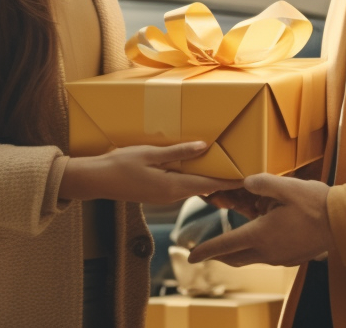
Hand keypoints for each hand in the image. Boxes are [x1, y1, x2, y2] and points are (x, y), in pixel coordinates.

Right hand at [59, 141, 243, 204]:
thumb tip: (203, 147)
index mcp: (172, 186)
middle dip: (223, 179)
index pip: (209, 183)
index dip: (230, 180)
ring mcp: (165, 197)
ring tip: (225, 166)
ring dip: (209, 178)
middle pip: (204, 186)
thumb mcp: (150, 154)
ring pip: (193, 187)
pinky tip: (198, 167)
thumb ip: (178, 152)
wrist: (97, 180)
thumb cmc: (120, 164)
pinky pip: (182, 186)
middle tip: (242, 168)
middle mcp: (172, 195)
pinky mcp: (158, 194)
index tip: (248, 177)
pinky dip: (194, 178)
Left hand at [188, 174, 332, 267]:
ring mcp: (280, 258)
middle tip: (208, 251)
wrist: (342, 223)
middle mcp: (267, 251)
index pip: (224, 246)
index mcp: (261, 235)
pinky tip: (263, 237)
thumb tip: (245, 181)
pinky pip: (267, 256)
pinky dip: (257, 249)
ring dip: (239, 251)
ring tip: (234, 240)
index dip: (205, 250)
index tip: (190, 256)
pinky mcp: (291, 259)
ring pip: (251, 258)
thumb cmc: (315, 203)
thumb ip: (262, 182)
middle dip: (219, 254)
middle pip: (234, 257)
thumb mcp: (286, 186)